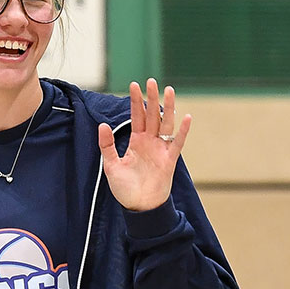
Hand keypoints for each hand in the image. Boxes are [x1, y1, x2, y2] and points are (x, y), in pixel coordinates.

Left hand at [96, 78, 189, 211]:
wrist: (139, 208)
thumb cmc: (125, 189)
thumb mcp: (111, 165)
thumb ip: (107, 145)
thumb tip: (103, 125)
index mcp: (136, 142)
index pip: (136, 117)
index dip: (135, 101)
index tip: (133, 85)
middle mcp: (150, 142)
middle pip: (152, 115)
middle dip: (151, 98)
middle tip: (151, 80)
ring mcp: (161, 150)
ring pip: (166, 124)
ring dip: (168, 107)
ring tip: (168, 90)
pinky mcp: (169, 160)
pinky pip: (177, 143)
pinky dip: (183, 131)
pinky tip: (186, 117)